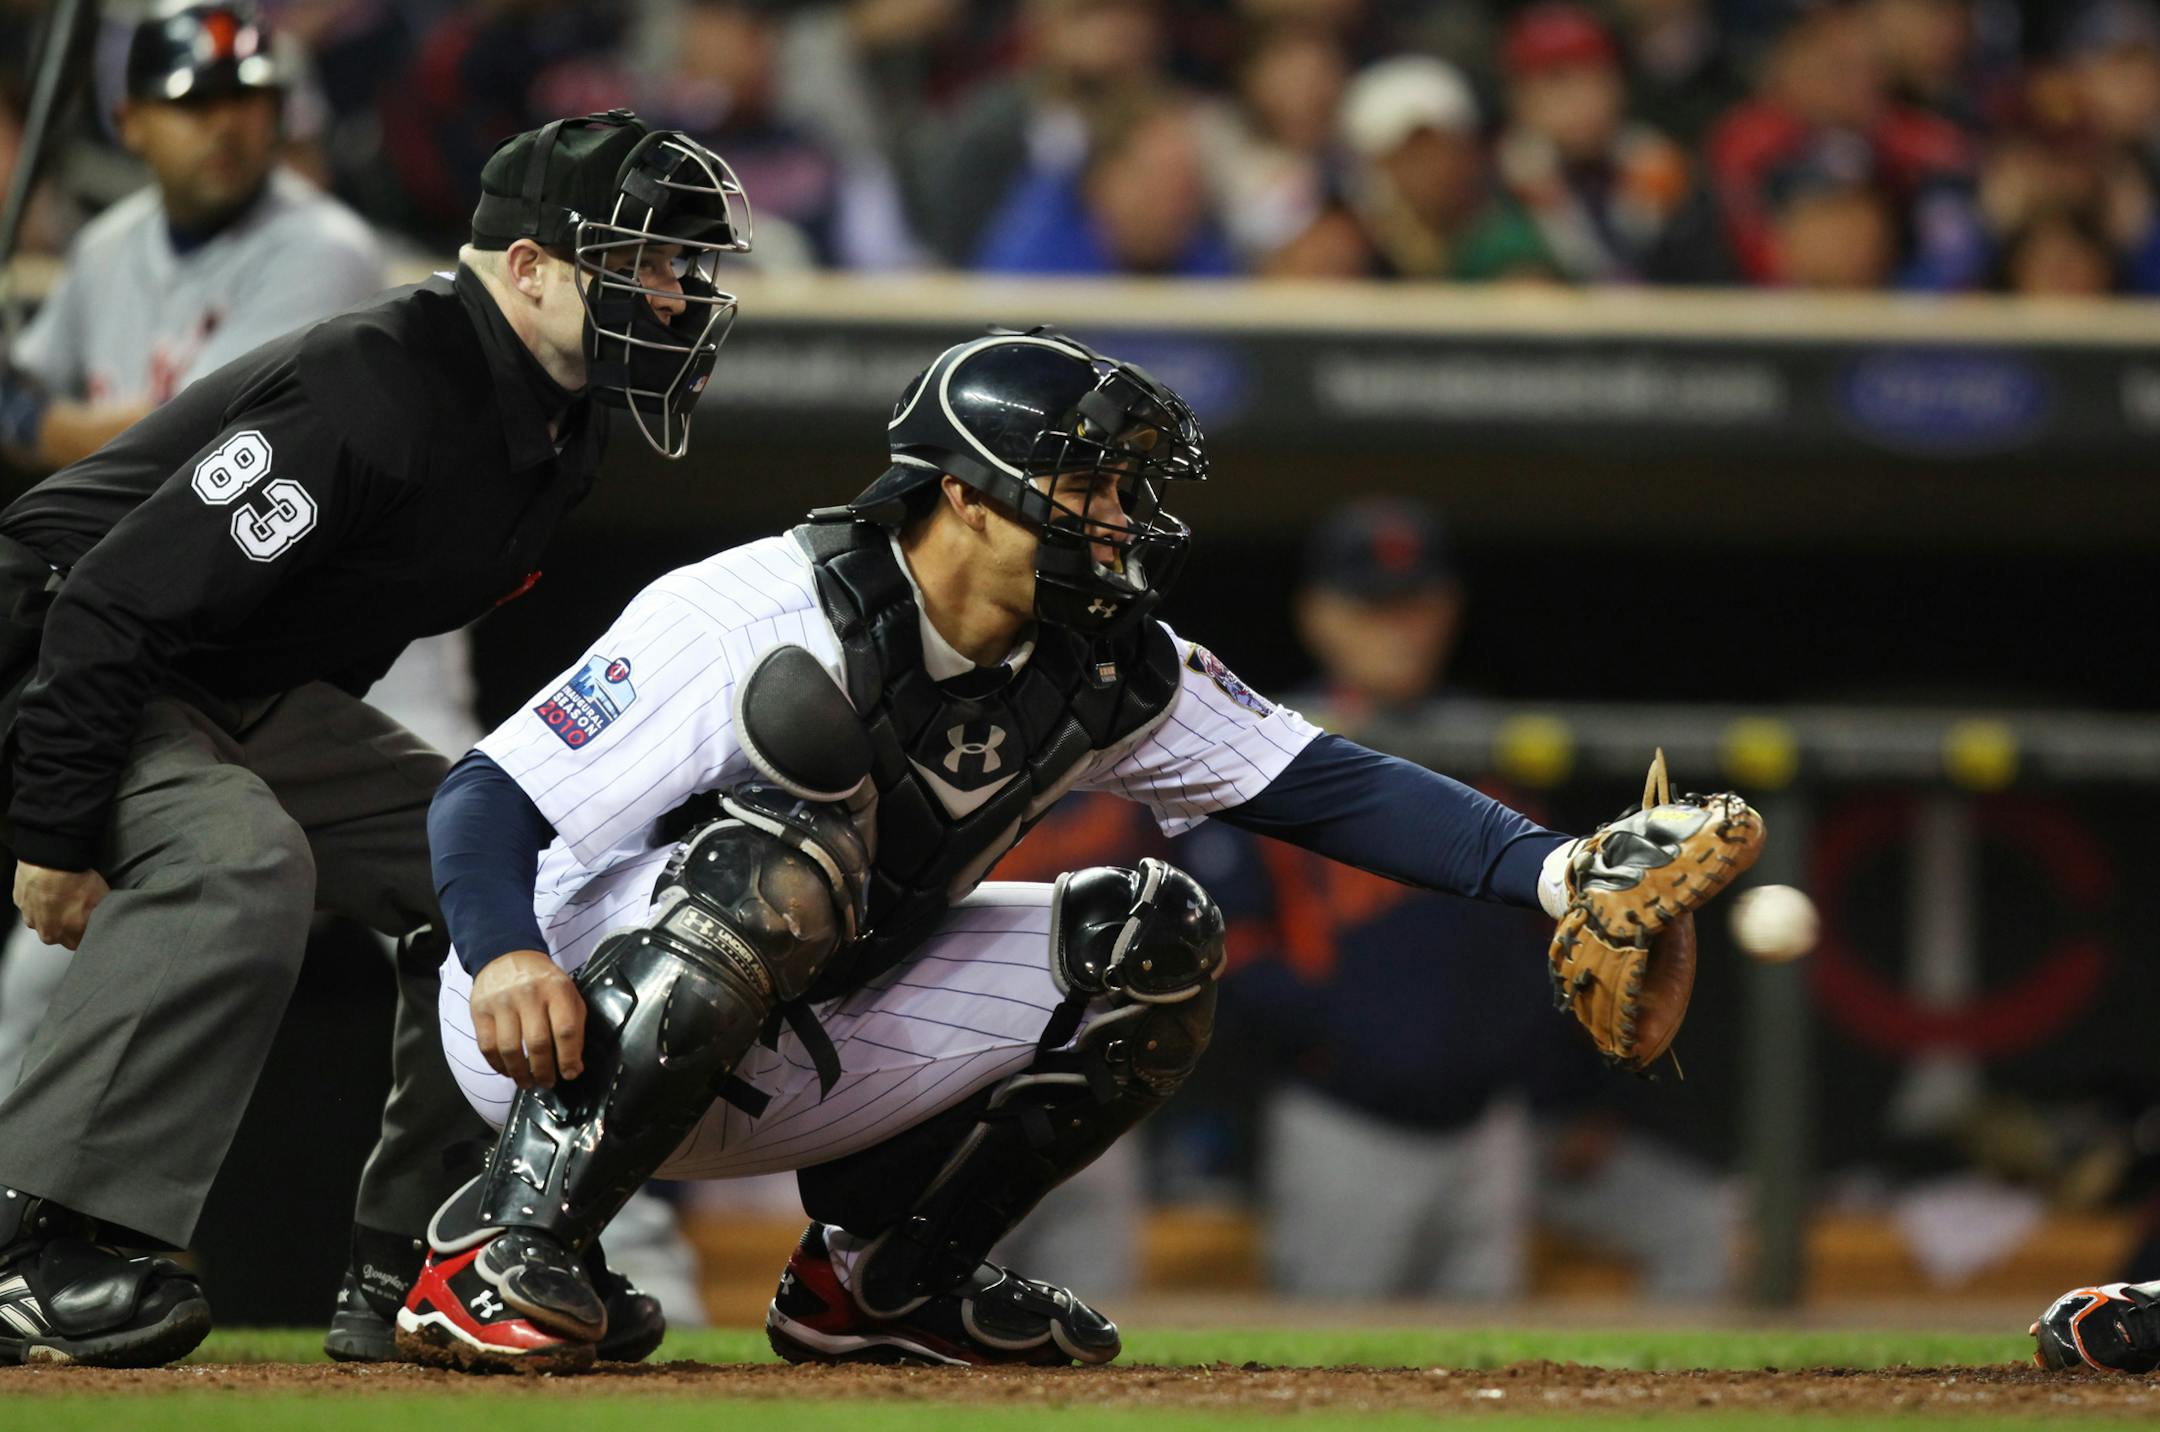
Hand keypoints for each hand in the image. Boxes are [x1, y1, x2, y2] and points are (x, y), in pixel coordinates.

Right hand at [13, 861, 108, 949]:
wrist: (52, 863)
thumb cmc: (77, 881)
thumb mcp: (102, 900)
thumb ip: (100, 916)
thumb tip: (106, 917)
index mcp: (70, 936)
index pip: (80, 943)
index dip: (85, 932)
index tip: (89, 922)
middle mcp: (48, 932)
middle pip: (60, 935)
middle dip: (67, 925)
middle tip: (75, 907)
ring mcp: (31, 918)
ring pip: (43, 921)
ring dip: (51, 912)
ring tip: (61, 895)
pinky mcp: (20, 903)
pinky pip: (31, 906)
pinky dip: (38, 900)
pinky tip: (48, 888)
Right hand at [469, 949, 584, 1088]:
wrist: (507, 956)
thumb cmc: (544, 982)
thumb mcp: (567, 994)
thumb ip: (574, 1026)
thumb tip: (574, 1066)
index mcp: (556, 989)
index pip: (565, 1029)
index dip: (569, 1058)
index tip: (571, 1074)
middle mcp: (528, 995)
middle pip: (537, 1043)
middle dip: (544, 1071)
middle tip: (547, 1083)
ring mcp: (501, 1002)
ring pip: (509, 1049)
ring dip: (520, 1073)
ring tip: (527, 1083)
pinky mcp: (480, 1011)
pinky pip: (487, 1046)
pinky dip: (498, 1065)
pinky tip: (508, 1071)